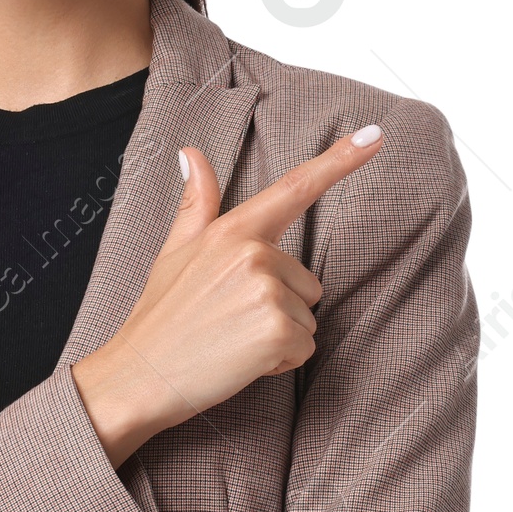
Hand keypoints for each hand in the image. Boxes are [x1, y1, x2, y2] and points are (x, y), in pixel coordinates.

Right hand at [72, 125, 384, 465]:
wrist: (137, 376)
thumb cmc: (159, 318)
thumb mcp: (174, 251)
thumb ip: (197, 203)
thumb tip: (190, 153)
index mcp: (232, 230)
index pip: (295, 188)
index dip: (340, 160)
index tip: (375, 135)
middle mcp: (253, 253)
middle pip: (306, 282)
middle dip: (277, 307)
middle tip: (228, 321)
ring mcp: (266, 291)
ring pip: (306, 318)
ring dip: (278, 336)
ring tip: (232, 340)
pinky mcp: (275, 331)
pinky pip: (304, 348)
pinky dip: (279, 362)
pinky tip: (240, 360)